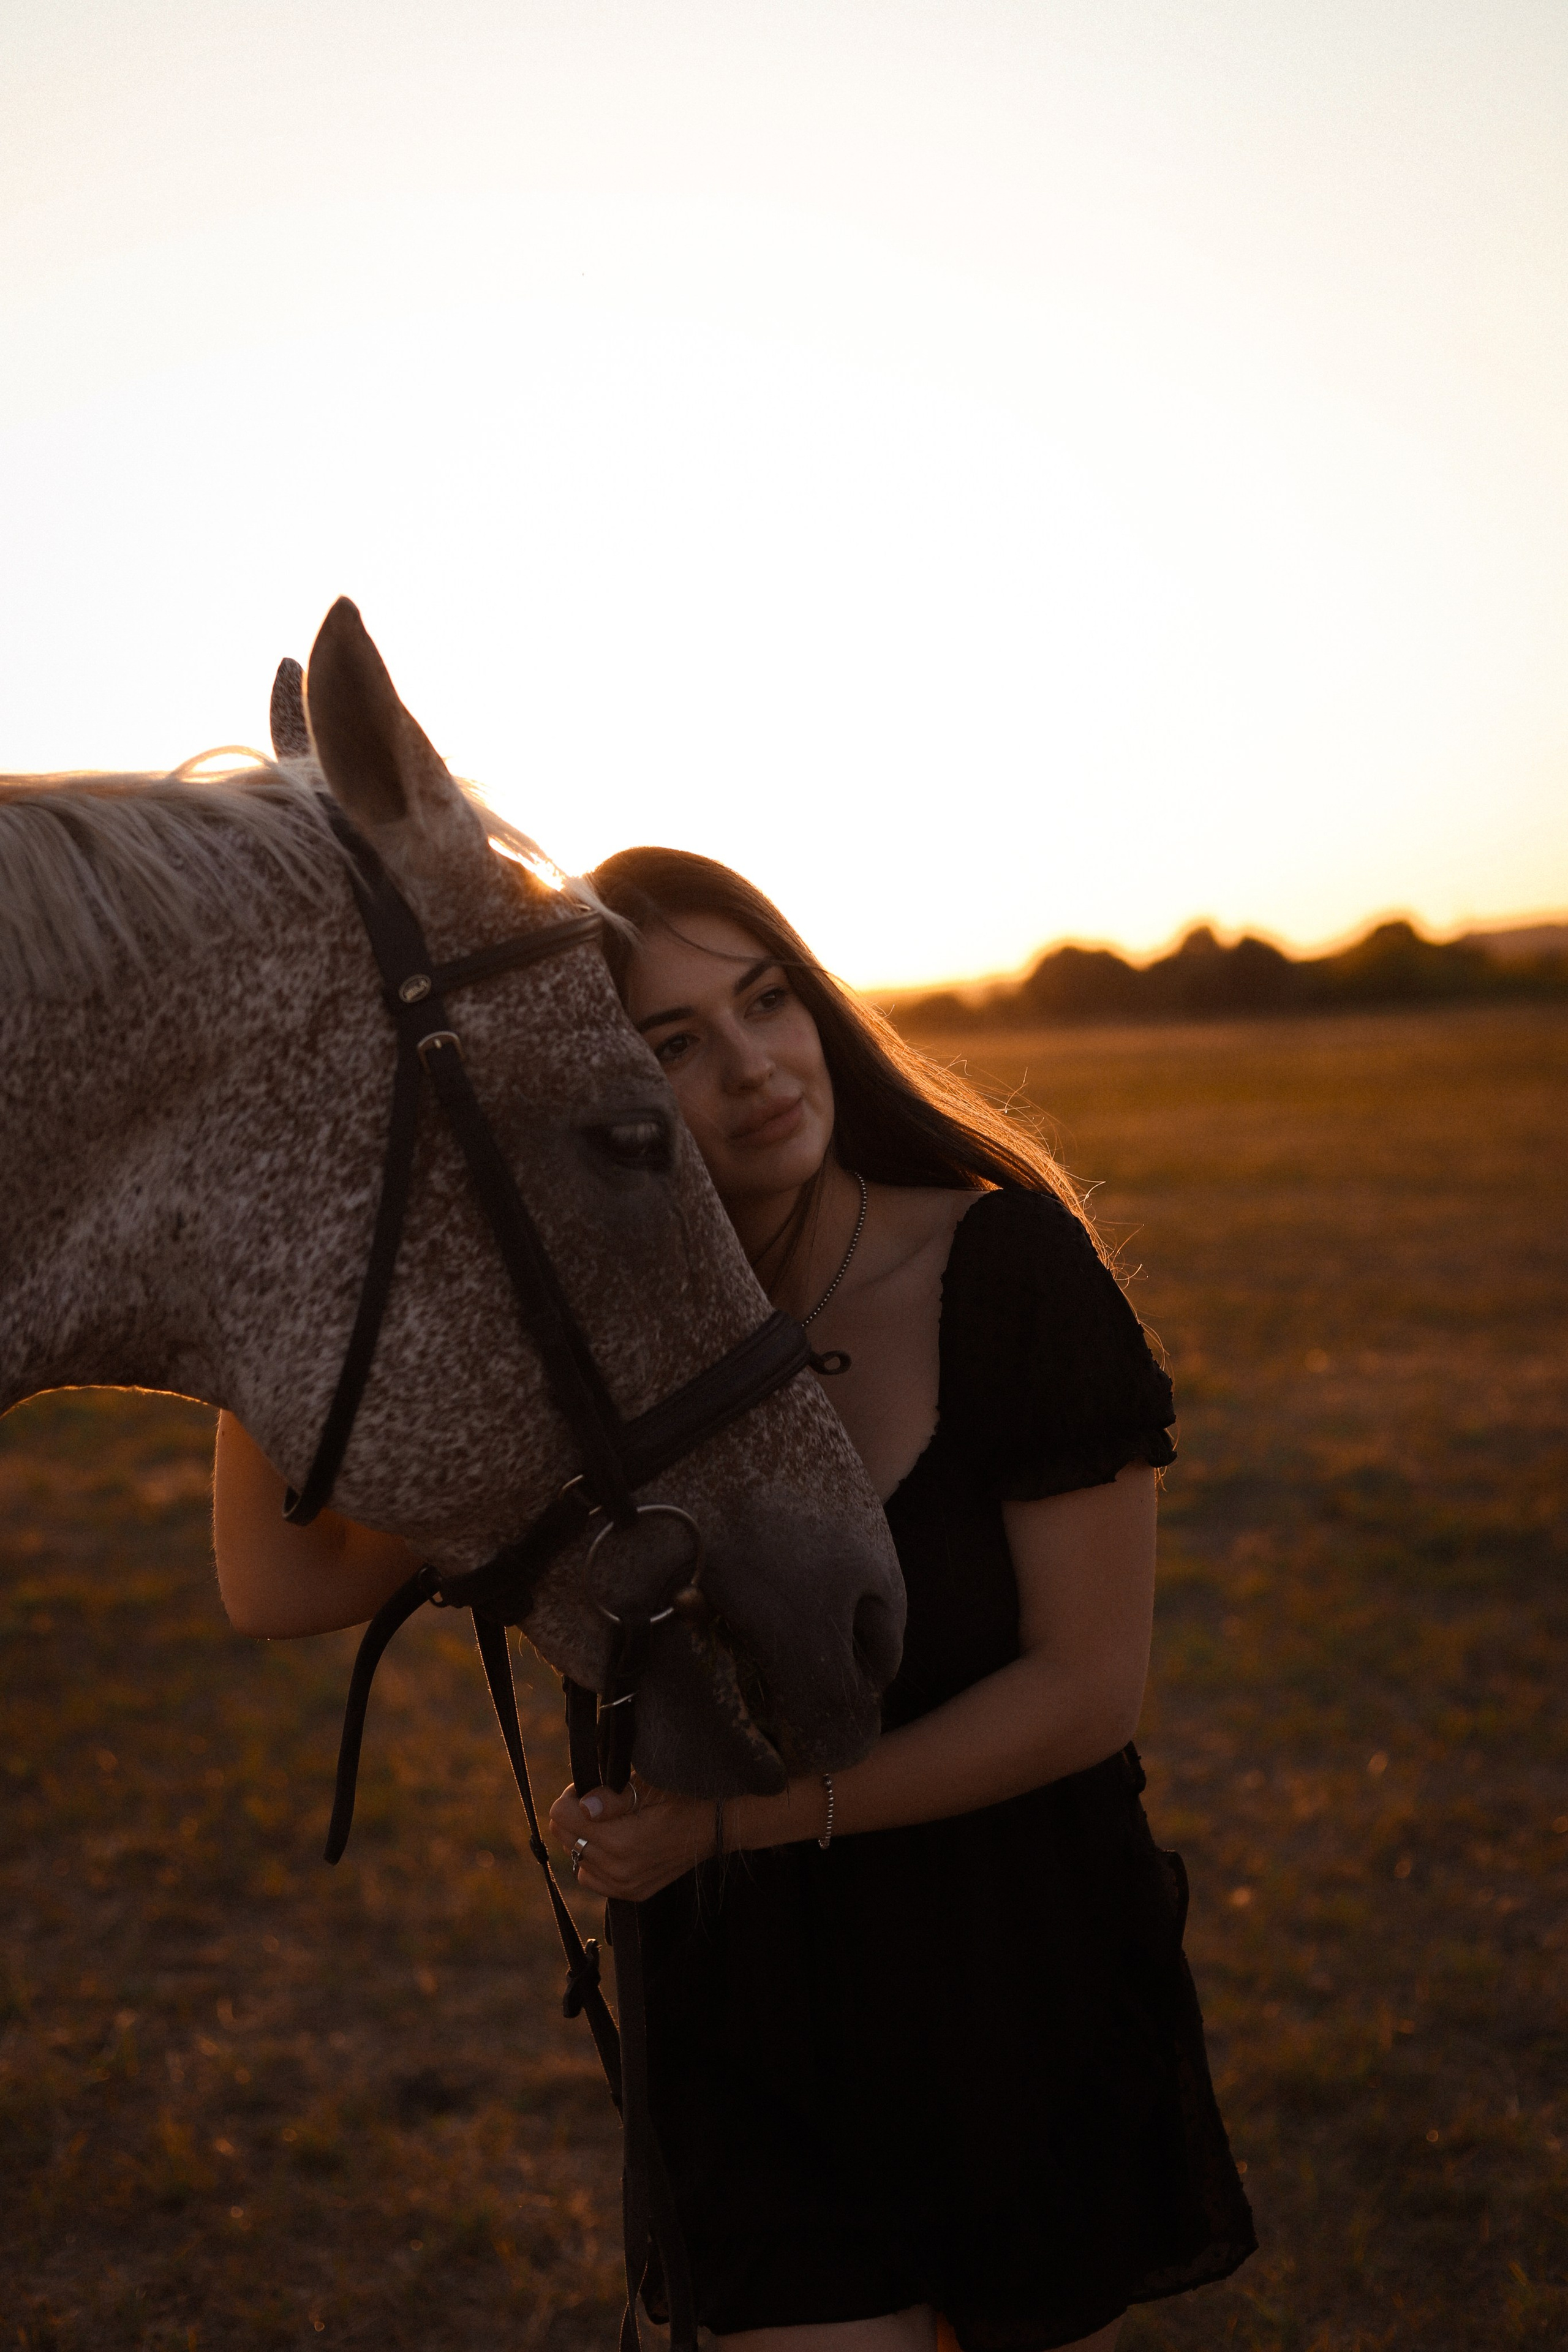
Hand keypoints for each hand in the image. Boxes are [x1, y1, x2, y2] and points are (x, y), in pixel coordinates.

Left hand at [548, 1776, 719, 1901]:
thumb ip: (612, 1798)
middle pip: (563, 1836)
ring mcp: (624, 1886)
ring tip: (611, 1822)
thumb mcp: (650, 1786)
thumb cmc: (683, 1797)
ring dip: (584, 1837)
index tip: (593, 1788)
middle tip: (602, 1801)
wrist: (716, 1824)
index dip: (572, 1795)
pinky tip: (614, 1843)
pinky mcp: (630, 1894)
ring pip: (575, 1856)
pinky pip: (589, 1876)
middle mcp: (619, 1871)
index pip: (561, 1816)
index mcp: (622, 1842)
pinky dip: (593, 1859)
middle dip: (575, 1814)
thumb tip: (583, 1806)